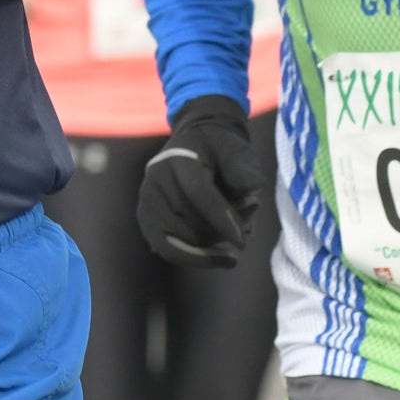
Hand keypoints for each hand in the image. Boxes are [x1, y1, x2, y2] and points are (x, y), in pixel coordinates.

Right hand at [137, 96, 266, 267]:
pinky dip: (195, 256)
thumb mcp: (237, 150)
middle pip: (188, 222)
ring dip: (208, 249)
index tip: (242, 244)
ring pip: (178, 242)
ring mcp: (146, 202)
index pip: (198, 193)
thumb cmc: (219, 149)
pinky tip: (218, 256)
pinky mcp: (146, 220)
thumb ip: (244, 169)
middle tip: (247, 230)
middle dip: (220, 235)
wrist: (195, 143)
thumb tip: (253, 189)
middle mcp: (155, 181)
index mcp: (178, 159)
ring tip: (231, 242)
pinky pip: (168, 250)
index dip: (221, 219)